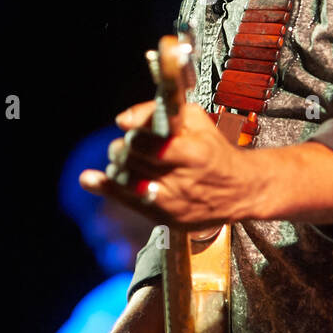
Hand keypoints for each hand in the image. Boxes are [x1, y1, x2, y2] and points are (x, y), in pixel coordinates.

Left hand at [78, 98, 253, 227]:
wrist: (241, 190)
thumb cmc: (214, 149)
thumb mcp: (195, 119)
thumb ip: (157, 112)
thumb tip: (123, 120)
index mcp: (194, 155)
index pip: (152, 146)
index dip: (134, 137)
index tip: (128, 130)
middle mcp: (182, 182)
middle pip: (134, 164)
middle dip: (123, 151)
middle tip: (125, 146)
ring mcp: (173, 205)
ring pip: (127, 184)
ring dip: (118, 169)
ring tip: (123, 161)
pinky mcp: (167, 220)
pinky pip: (129, 203)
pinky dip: (109, 188)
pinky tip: (91, 179)